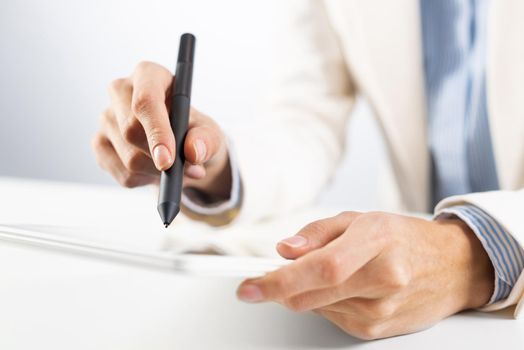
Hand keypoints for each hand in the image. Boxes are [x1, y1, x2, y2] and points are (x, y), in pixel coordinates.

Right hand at [92, 61, 230, 198]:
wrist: (181, 145)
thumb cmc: (194, 130)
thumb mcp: (210, 132)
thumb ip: (206, 140)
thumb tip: (193, 152)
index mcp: (149, 75)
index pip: (145, 100)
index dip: (156, 132)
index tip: (168, 161)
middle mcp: (120, 90)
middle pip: (130, 130)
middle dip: (160, 158)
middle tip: (190, 169)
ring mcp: (106, 117)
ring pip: (128, 158)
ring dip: (158, 173)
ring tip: (177, 168)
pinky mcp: (100, 143)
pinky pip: (122, 174)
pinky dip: (145, 181)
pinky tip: (155, 170)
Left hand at [237, 211, 493, 339]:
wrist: (452, 267)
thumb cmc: (404, 238)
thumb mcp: (360, 219)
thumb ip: (316, 233)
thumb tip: (284, 251)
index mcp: (376, 242)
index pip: (319, 268)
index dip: (277, 281)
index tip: (248, 287)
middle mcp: (382, 280)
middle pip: (309, 297)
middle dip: (280, 288)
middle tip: (276, 273)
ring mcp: (381, 311)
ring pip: (315, 309)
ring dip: (309, 292)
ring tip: (337, 271)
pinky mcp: (378, 330)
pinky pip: (332, 319)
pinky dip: (326, 303)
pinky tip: (349, 288)